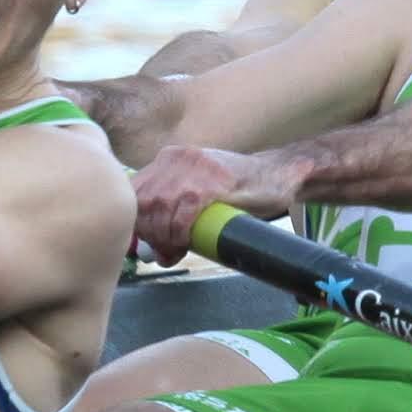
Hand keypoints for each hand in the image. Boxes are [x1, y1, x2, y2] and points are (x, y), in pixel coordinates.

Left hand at [130, 144, 288, 265]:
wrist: (277, 175)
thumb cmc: (238, 190)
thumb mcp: (197, 192)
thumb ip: (170, 212)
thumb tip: (146, 248)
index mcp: (169, 159)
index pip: (133, 191)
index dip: (136, 222)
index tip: (146, 242)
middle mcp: (176, 159)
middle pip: (141, 203)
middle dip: (149, 234)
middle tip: (164, 252)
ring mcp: (194, 169)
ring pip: (159, 211)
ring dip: (164, 239)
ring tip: (177, 250)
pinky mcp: (211, 183)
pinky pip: (182, 216)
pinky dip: (181, 235)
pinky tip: (188, 242)